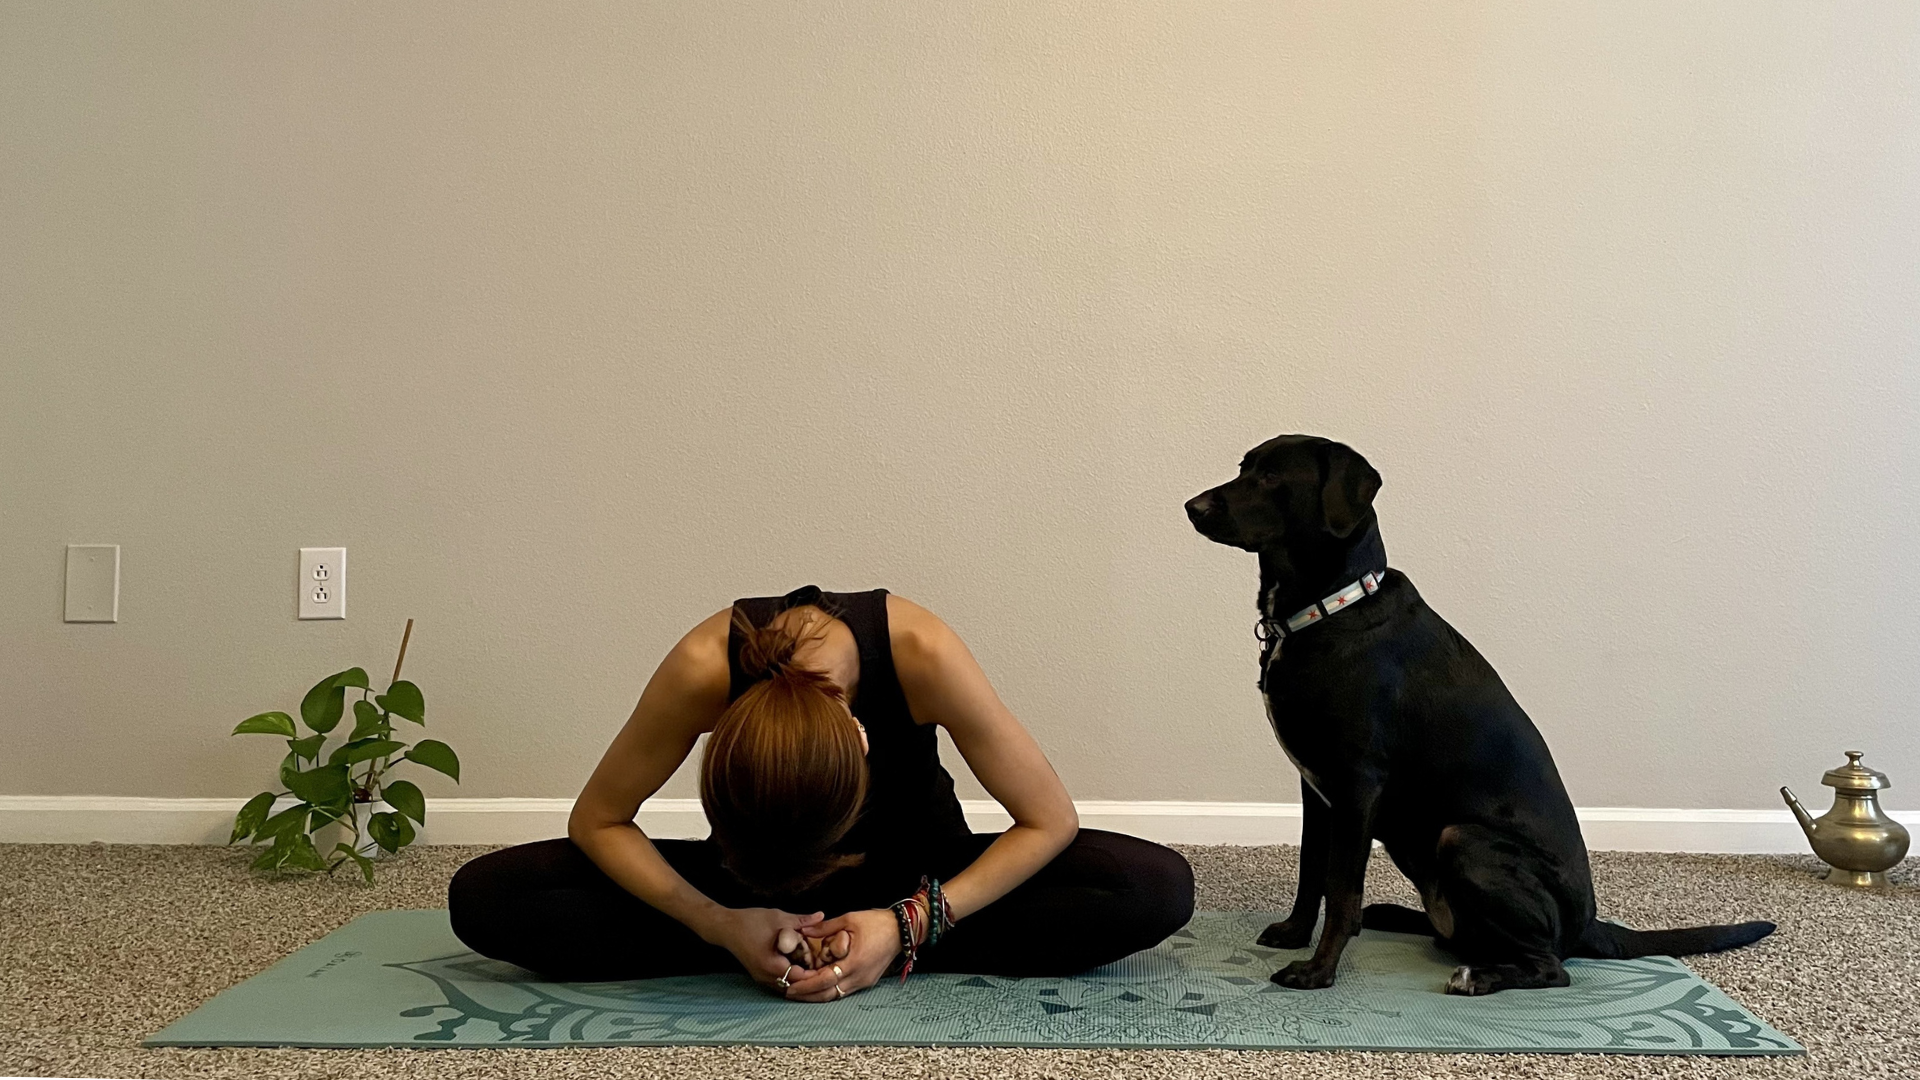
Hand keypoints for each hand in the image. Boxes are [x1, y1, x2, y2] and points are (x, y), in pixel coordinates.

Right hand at [704, 906, 825, 992]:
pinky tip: (800, 966)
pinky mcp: (759, 975)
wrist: (725, 927)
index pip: (800, 977)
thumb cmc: (750, 921)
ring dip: (800, 979)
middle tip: (826, 968)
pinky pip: (779, 982)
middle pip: (794, 985)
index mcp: (771, 964)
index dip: (816, 972)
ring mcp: (761, 978)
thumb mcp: (778, 917)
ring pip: (786, 986)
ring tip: (816, 968)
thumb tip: (822, 915)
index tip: (829, 963)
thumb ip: (801, 920)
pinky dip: (790, 977)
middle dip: (810, 978)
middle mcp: (766, 976)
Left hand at [784, 908, 901, 1001]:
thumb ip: (825, 928)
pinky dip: (830, 990)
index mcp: (854, 962)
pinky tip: (819, 987)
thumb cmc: (877, 922)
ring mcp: (864, 981)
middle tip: (789, 993)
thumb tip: (803, 931)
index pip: (825, 980)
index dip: (806, 985)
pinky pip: (845, 991)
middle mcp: (859, 977)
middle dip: (808, 995)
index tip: (790, 986)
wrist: (902, 930)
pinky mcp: (867, 981)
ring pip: (836, 995)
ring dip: (818, 995)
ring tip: (800, 992)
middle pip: (829, 994)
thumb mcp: (849, 919)